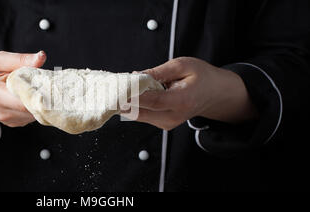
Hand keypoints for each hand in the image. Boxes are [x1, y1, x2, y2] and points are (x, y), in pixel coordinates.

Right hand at [0, 51, 46, 128]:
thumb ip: (19, 59)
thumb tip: (40, 58)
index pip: (25, 102)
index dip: (41, 94)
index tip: (48, 84)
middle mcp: (2, 111)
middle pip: (33, 110)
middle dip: (44, 96)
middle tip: (46, 83)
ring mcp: (8, 119)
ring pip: (35, 114)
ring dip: (40, 102)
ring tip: (36, 88)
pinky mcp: (13, 122)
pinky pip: (31, 117)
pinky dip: (35, 106)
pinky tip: (30, 96)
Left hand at [126, 57, 257, 129]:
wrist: (214, 93)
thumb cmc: (200, 77)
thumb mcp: (182, 65)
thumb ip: (159, 72)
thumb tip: (137, 76)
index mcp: (182, 100)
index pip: (151, 101)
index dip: (133, 95)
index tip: (118, 88)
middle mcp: (174, 116)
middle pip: (141, 113)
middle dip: (125, 100)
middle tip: (115, 87)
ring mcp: (168, 123)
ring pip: (139, 115)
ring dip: (129, 102)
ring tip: (127, 87)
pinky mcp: (163, 124)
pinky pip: (143, 116)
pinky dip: (136, 105)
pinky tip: (137, 94)